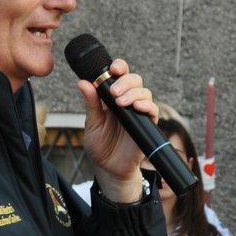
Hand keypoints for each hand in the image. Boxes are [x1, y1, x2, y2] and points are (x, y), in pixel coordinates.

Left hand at [77, 59, 156, 185]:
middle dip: (125, 81)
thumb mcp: (92, 122)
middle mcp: (127, 102)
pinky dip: (146, 105)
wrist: (108, 169)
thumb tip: (82, 82)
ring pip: (144, 92)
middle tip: (113, 92)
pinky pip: (153, 110)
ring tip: (120, 103)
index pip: (120, 75)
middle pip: (135, 80)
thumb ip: (91, 103)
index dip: (119, 67)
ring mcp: (138, 113)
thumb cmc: (100, 146)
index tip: (113, 68)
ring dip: (133, 93)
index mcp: (112, 98)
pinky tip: (137, 107)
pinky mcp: (147, 125)